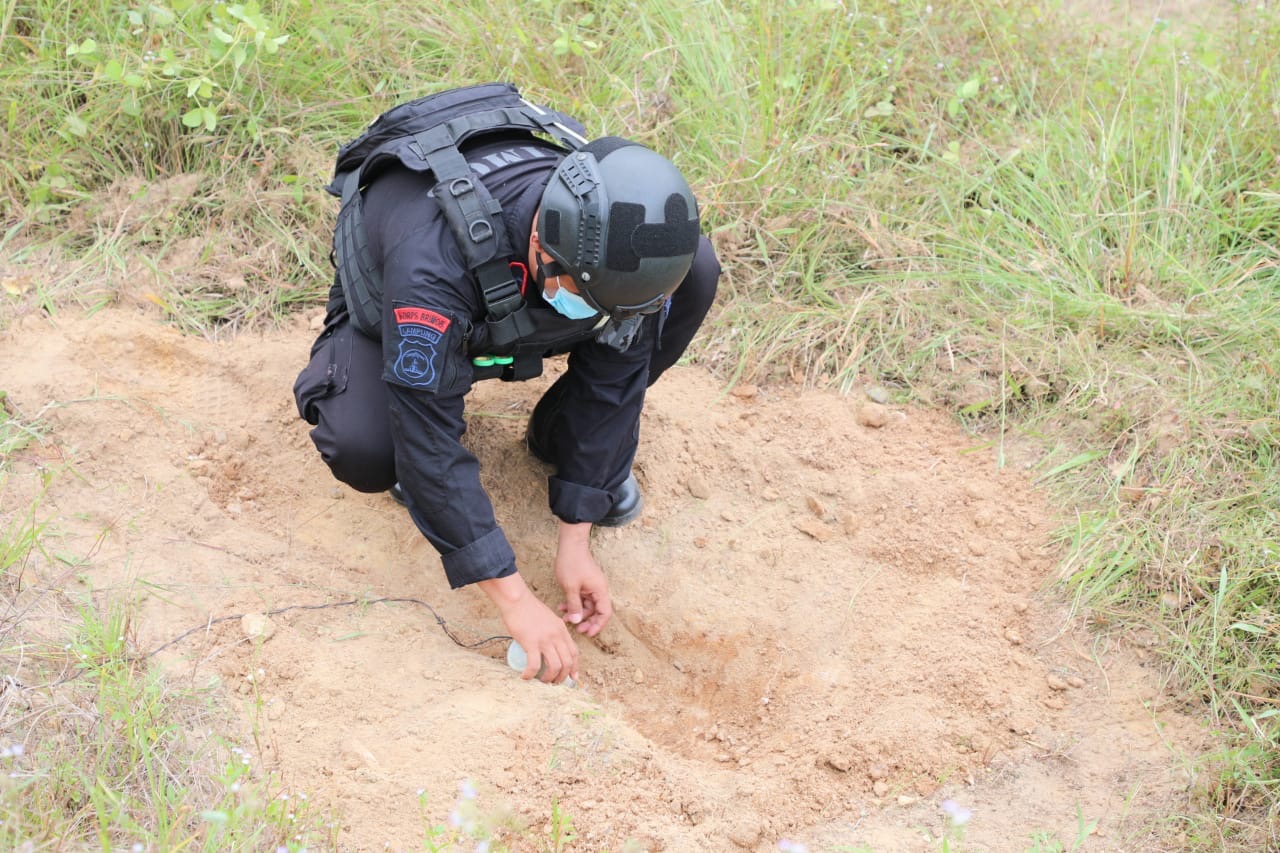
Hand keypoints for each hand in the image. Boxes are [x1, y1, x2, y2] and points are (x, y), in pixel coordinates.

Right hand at [478, 573, 577, 682]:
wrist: (517, 600)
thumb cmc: (529, 609)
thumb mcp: (549, 619)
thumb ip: (552, 631)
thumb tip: (549, 646)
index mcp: (562, 630)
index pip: (574, 652)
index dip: (575, 668)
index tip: (572, 678)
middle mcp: (557, 636)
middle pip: (567, 662)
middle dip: (562, 677)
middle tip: (554, 683)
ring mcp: (545, 640)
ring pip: (555, 666)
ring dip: (549, 678)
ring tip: (541, 681)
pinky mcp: (531, 642)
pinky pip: (534, 665)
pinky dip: (530, 674)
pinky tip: (525, 677)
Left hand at [554, 521, 612, 636]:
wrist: (570, 544)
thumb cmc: (571, 563)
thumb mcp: (570, 587)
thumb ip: (574, 605)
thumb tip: (576, 621)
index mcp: (600, 590)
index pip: (605, 613)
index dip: (598, 625)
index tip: (588, 632)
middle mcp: (598, 589)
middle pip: (597, 611)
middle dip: (586, 620)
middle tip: (576, 628)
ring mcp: (591, 586)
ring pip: (587, 605)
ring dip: (577, 612)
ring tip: (564, 616)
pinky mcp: (584, 584)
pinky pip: (581, 598)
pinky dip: (573, 603)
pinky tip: (562, 606)